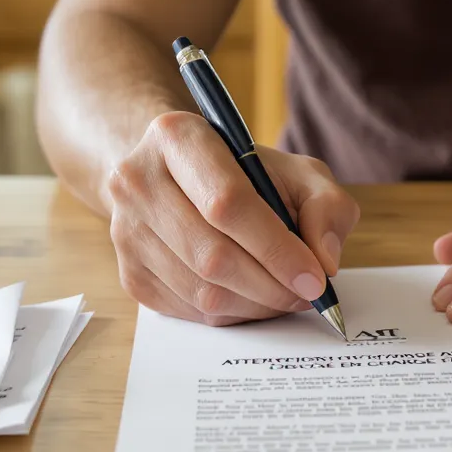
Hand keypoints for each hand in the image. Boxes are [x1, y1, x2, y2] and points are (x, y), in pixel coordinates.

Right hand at [106, 111, 359, 325]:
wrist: (181, 179)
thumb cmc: (246, 175)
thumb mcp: (298, 172)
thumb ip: (326, 206)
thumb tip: (323, 261)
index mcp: (177, 137)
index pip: (227, 203)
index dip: (277, 248)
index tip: (315, 277)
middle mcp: (137, 181)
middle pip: (212, 255)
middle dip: (271, 285)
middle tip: (308, 294)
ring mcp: (125, 230)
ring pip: (202, 291)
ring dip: (256, 305)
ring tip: (285, 295)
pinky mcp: (129, 274)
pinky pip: (189, 312)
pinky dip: (233, 314)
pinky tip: (252, 296)